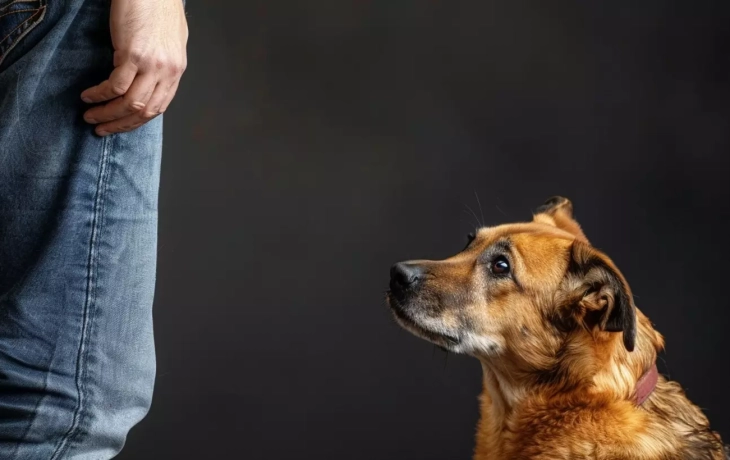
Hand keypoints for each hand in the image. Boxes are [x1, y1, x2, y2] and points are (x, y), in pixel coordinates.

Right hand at [81, 0, 187, 135]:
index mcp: (176, 71)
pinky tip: (89, 96)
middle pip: (145, 111)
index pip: (159, 107)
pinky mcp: (134, 54)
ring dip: (108, 114)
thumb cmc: (157, 7)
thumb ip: (161, 64)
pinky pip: (116, 85)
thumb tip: (149, 81)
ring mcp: (152, 65)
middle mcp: (167, 72)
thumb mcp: (169, 42)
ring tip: (91, 116)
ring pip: (130, 103)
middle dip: (121, 124)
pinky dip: (100, 95)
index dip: (138, 121)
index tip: (121, 126)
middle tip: (102, 129)